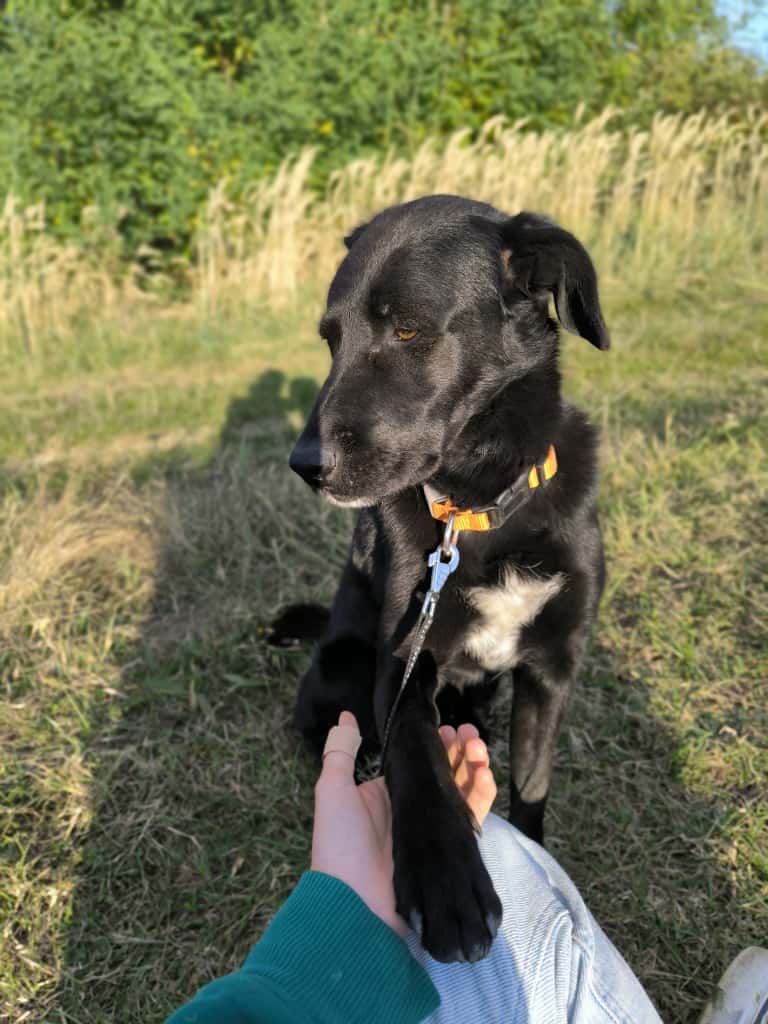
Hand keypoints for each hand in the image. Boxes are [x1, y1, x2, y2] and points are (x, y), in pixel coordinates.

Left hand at [311, 711, 495, 935]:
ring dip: (473, 766)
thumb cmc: (340, 841)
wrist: (354, 902)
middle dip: (458, 750)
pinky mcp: (449, 850)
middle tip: (468, 731)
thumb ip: (341, 751)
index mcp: (386, 795)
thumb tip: (346, 715)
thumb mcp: (333, 790)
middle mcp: (411, 810)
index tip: (446, 726)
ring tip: (478, 746)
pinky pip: (471, 819)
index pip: (418, 763)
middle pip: (443, 773)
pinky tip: (485, 775)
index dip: (434, 744)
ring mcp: (431, 831)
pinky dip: (482, 795)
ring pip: (461, 791)